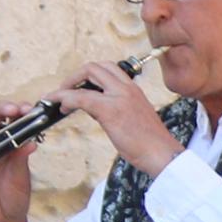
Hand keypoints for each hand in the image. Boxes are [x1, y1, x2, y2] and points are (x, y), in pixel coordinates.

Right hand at [0, 102, 36, 221]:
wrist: (4, 219)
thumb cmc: (14, 195)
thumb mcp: (21, 176)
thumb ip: (22, 159)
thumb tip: (31, 142)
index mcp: (8, 145)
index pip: (11, 121)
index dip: (17, 112)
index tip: (27, 109)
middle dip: (2, 111)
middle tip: (12, 109)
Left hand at [52, 60, 177, 175]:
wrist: (163, 154)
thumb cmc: (150, 143)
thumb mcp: (134, 118)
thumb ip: (115, 107)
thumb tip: (93, 107)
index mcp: (134, 89)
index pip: (109, 69)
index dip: (89, 75)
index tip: (80, 87)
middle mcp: (127, 88)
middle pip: (95, 66)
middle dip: (75, 76)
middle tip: (65, 91)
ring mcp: (118, 97)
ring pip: (87, 74)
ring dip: (68, 84)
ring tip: (58, 98)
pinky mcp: (109, 110)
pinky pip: (80, 97)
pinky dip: (64, 99)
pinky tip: (61, 108)